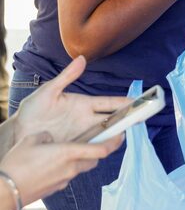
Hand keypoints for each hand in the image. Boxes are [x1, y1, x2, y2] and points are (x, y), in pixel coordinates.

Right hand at [0, 131, 122, 209]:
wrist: (4, 192)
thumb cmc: (17, 163)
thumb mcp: (32, 139)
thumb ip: (47, 136)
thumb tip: (52, 138)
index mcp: (69, 153)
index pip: (102, 149)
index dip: (115, 141)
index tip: (123, 134)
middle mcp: (71, 167)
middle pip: (95, 159)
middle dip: (101, 149)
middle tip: (101, 140)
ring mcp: (65, 179)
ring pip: (83, 167)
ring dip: (85, 159)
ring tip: (76, 150)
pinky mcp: (57, 188)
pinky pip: (69, 175)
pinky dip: (69, 168)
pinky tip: (56, 164)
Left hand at [12, 56, 130, 144]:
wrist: (18, 132)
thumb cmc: (32, 110)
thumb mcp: (48, 91)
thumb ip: (67, 77)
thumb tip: (82, 59)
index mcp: (85, 105)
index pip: (110, 103)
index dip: (125, 102)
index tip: (140, 101)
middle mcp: (87, 120)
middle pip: (113, 119)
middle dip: (128, 119)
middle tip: (141, 119)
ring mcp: (83, 134)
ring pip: (105, 135)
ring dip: (115, 136)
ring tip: (123, 137)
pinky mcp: (75, 147)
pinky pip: (93, 148)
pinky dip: (101, 149)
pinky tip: (107, 150)